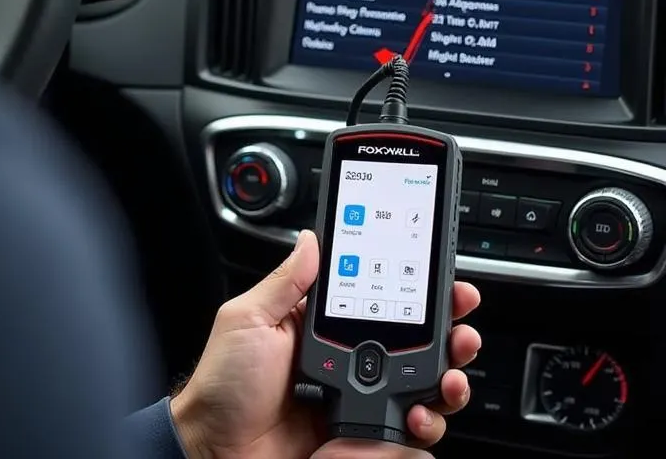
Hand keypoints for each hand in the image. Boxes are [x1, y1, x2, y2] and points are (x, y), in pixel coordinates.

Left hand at [170, 230, 480, 458]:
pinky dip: (424, 427)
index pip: (379, 303)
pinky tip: (418, 417)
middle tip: (463, 332)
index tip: (445, 286)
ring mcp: (357, 403)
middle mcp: (346, 363)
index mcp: (320, 328)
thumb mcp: (248, 320)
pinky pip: (407, 436)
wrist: (215, 451)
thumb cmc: (223, 387)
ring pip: (420, 391)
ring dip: (446, 382)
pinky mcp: (362, 439)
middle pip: (413, 347)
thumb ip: (286, 283)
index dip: (416, 295)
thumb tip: (312, 240)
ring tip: (447, 378)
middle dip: (448, 338)